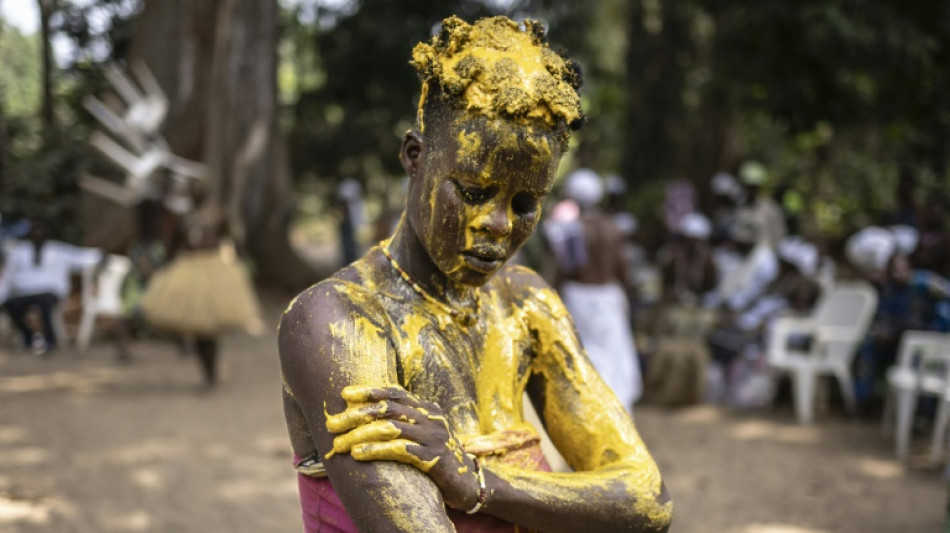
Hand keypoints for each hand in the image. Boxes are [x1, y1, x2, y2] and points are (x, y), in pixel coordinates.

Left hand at [324, 386, 480, 510]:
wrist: (470, 483)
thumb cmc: (438, 458)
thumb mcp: (424, 434)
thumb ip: (404, 422)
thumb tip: (368, 416)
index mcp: (428, 408)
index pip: (396, 393)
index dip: (370, 391)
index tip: (345, 394)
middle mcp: (431, 418)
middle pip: (388, 409)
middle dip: (356, 415)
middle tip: (333, 424)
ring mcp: (433, 437)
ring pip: (390, 428)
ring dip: (360, 435)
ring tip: (339, 443)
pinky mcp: (432, 458)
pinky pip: (399, 450)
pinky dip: (376, 449)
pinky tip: (359, 453)